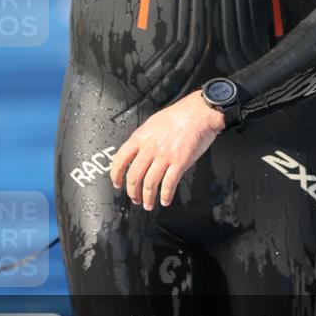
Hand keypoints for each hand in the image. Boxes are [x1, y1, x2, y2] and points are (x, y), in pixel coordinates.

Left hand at [109, 91, 225, 209]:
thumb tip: (137, 151)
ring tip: (148, 204)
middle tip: (135, 198)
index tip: (117, 183)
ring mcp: (165, 156)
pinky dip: (165, 195)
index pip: (120, 159)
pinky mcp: (180, 162)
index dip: (116, 175)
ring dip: (148, 198)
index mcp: (141, 137)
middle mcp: (150, 148)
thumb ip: (144, 138)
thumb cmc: (180, 114)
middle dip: (133, 192)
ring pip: (150, 183)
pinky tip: (165, 200)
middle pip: (134, 176)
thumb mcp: (153, 122)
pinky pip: (169, 184)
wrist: (200, 112)